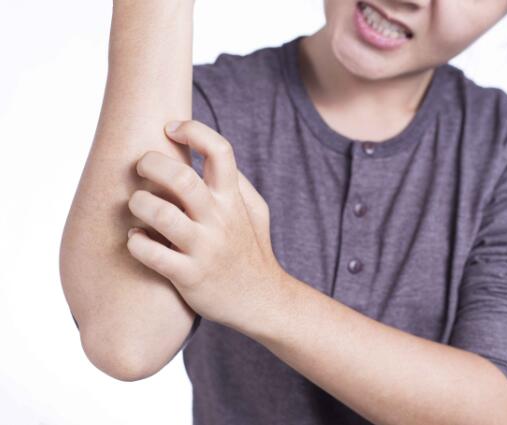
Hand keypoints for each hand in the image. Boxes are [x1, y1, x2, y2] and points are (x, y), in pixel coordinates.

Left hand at [126, 119, 284, 329]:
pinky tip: (135, 239)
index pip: (220, 150)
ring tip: (135, 205)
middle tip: (141, 166)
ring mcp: (205, 248)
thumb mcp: (256, 211)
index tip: (171, 128)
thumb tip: (209, 155)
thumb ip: (236, 183)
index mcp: (233, 199)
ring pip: (162, 214)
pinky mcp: (189, 276)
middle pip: (181, 177)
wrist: (262, 300)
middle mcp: (219, 219)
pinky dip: (135, 242)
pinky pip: (153, 255)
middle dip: (151, 163)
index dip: (193, 130)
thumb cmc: (252, 250)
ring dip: (139, 203)